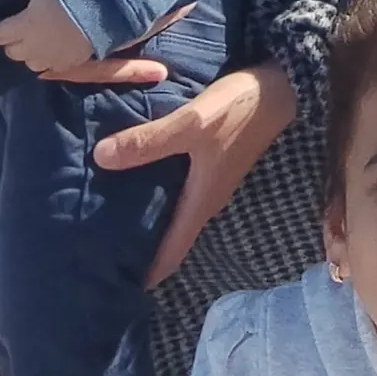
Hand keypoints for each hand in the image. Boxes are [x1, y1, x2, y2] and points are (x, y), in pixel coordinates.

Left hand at [0, 0, 105, 75]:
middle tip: (11, 36)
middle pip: (13, 52)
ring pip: (30, 63)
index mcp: (24, 25)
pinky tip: (51, 54)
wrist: (106, 12)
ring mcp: (52, 58)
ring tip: (31, 46)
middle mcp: (33, 46)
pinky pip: (51, 68)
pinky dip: (47, 62)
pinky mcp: (70, 63)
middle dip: (10, 44)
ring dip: (28, 55)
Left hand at [94, 60, 297, 284]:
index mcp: (201, 202)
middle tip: (96, 251)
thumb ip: (149, 141)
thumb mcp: (192, 123)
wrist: (279, 85)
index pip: (171, 255)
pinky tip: (136, 176)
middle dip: (138, 248)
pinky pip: (177, 189)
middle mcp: (206, 199)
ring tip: (106, 214)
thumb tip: (99, 157)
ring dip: (147, 217)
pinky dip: (155, 192)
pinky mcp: (211, 162)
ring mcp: (210, 180)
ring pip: (173, 211)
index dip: (144, 276)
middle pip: (169, 236)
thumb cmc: (238, 109)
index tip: (112, 290)